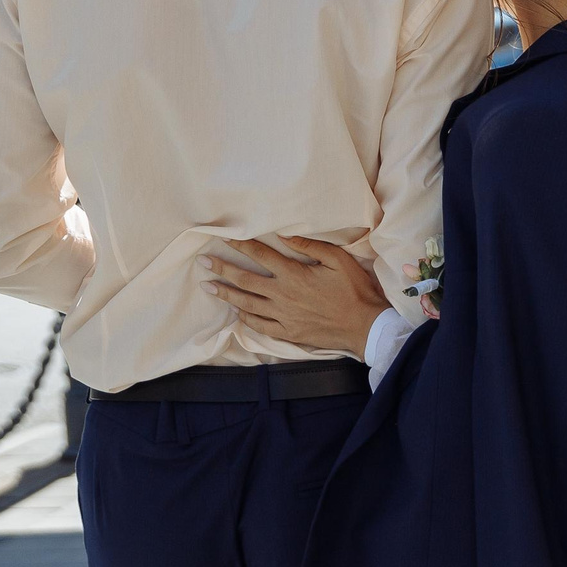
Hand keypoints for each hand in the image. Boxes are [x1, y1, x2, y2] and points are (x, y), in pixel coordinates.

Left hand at [203, 236, 391, 355]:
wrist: (364, 326)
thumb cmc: (354, 290)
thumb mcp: (338, 261)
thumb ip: (310, 246)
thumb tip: (286, 234)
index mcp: (294, 275)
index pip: (261, 255)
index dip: (241, 244)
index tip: (224, 237)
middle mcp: (283, 295)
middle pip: (245, 279)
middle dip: (222, 269)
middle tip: (203, 262)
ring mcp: (283, 316)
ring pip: (246, 303)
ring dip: (226, 293)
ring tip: (208, 286)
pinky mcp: (287, 332)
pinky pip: (259, 325)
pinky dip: (244, 317)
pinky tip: (235, 311)